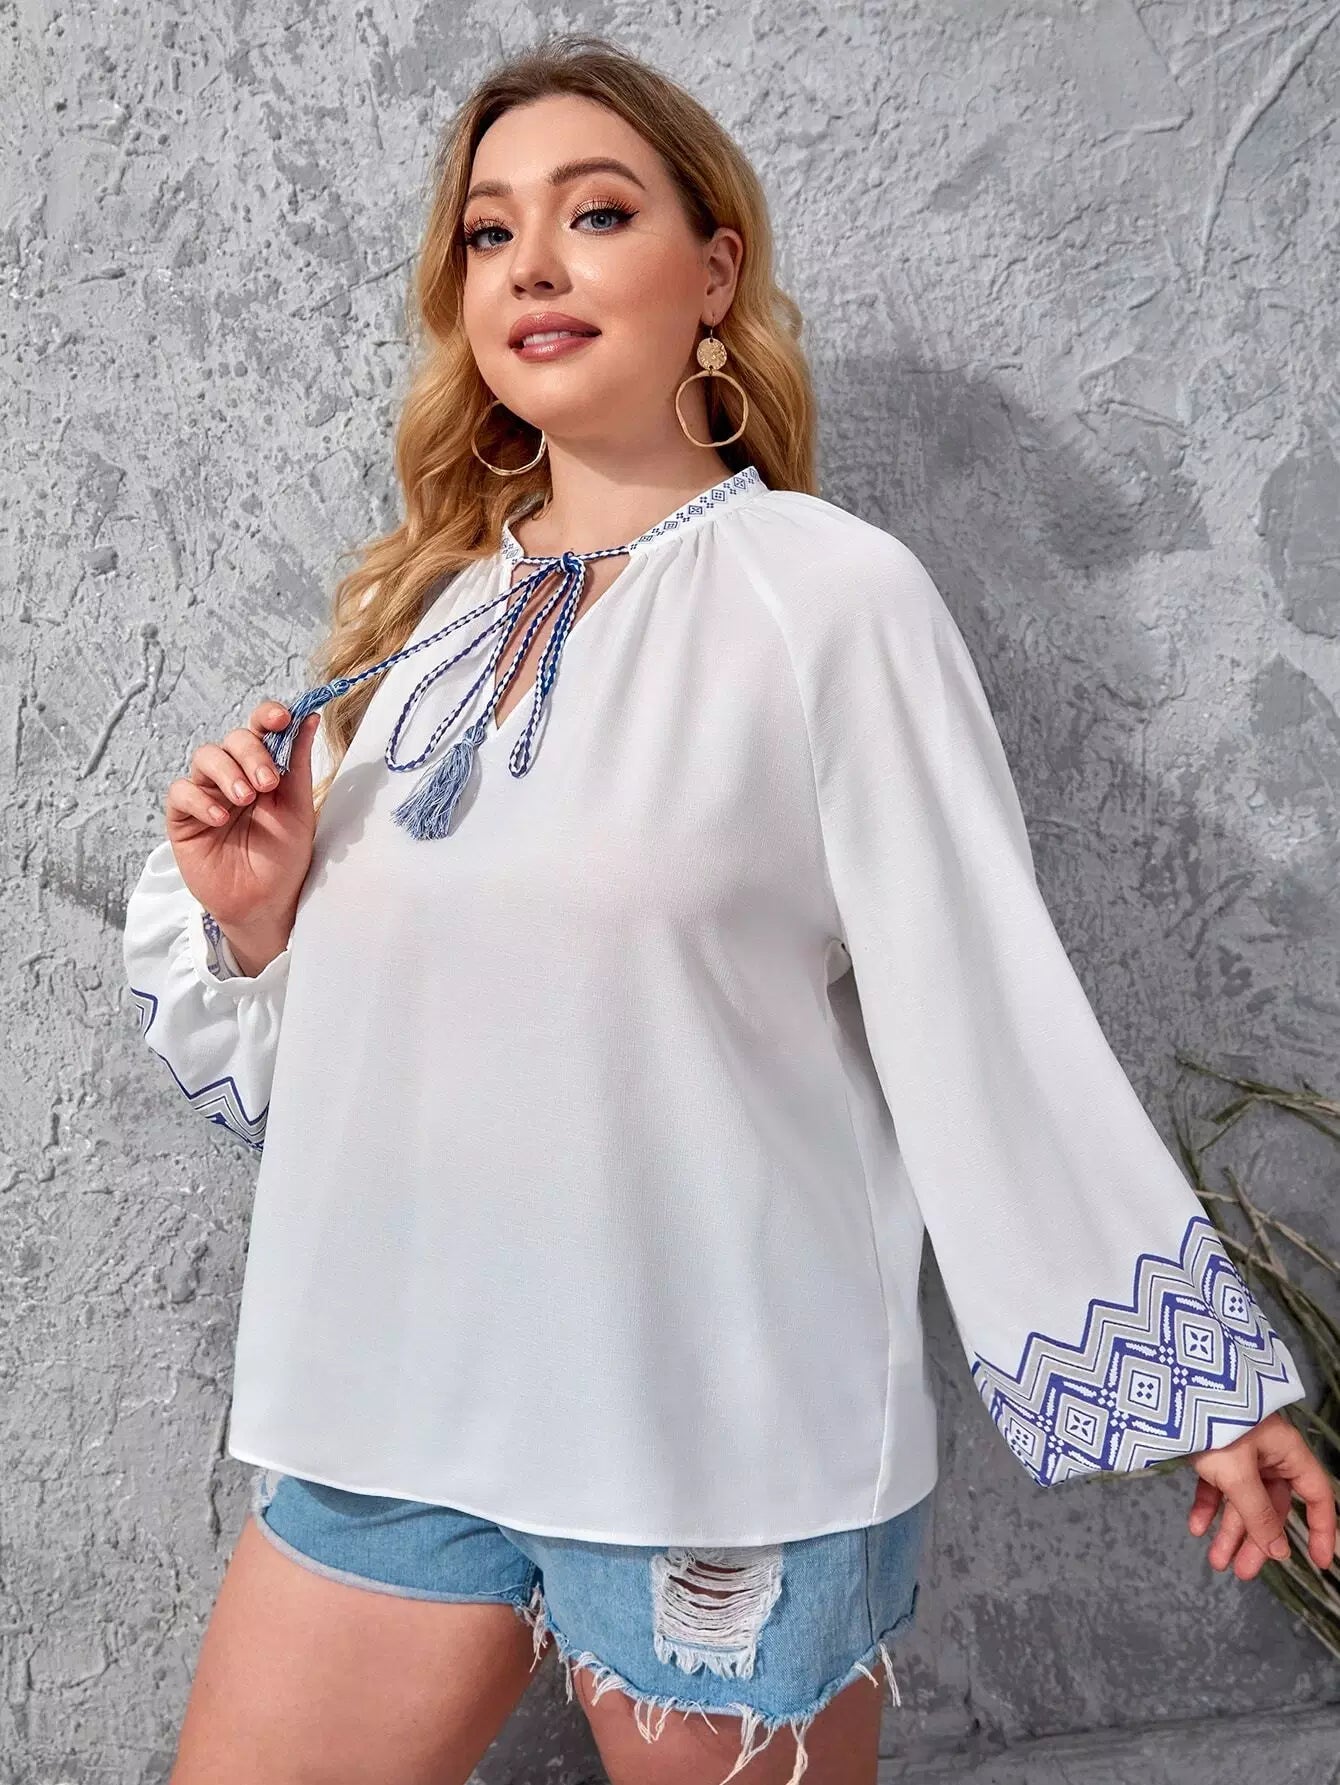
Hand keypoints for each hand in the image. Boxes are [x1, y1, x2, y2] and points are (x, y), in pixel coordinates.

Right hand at [164, 699, 320, 933]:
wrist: (266, 902)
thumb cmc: (283, 857)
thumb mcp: (297, 809)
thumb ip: (298, 764)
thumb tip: (310, 717)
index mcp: (262, 769)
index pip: (260, 728)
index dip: (267, 715)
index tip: (281, 717)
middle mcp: (233, 775)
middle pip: (233, 739)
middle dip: (252, 753)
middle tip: (267, 782)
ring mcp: (207, 794)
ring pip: (205, 757)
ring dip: (227, 772)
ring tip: (245, 798)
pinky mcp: (183, 817)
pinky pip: (181, 792)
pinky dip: (201, 800)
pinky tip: (220, 819)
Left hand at [1186, 1410, 1336, 1579]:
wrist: (1168, 1389)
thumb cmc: (1213, 1423)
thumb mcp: (1238, 1474)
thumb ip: (1259, 1514)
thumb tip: (1279, 1552)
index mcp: (1286, 1451)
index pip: (1316, 1495)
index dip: (1321, 1529)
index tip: (1316, 1561)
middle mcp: (1267, 1452)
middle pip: (1271, 1505)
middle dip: (1256, 1539)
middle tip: (1242, 1572)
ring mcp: (1239, 1450)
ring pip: (1241, 1499)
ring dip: (1229, 1530)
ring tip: (1216, 1562)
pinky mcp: (1212, 1448)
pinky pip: (1216, 1484)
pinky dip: (1208, 1505)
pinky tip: (1196, 1527)